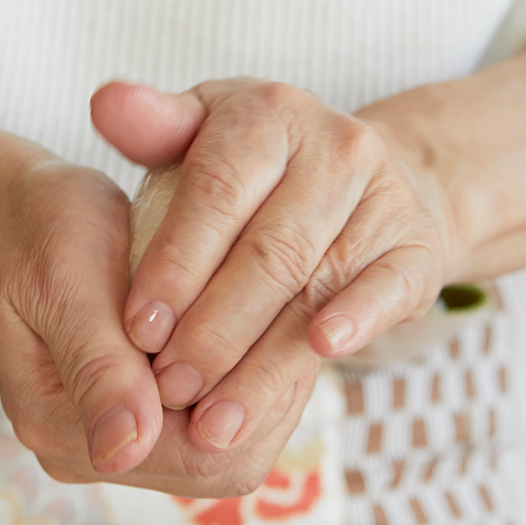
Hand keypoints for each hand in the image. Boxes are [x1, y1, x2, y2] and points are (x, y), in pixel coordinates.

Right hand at [0, 151, 310, 494]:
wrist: (18, 215)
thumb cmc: (40, 231)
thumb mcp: (66, 283)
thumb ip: (96, 368)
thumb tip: (123, 452)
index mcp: (59, 428)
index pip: (196, 457)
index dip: (251, 400)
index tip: (275, 323)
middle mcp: (91, 452)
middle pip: (221, 466)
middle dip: (265, 396)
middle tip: (286, 317)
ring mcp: (119, 440)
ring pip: (231, 448)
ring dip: (261, 386)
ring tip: (276, 317)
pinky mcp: (144, 418)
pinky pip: (217, 421)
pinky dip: (248, 376)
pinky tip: (258, 325)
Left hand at [91, 78, 452, 454]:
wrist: (366, 179)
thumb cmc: (254, 169)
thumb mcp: (201, 134)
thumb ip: (153, 127)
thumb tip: (107, 103)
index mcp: (267, 114)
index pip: (215, 193)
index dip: (175, 265)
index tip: (137, 330)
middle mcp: (335, 147)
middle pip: (267, 252)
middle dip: (212, 332)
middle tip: (168, 390)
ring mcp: (384, 197)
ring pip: (315, 287)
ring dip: (264, 362)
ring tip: (215, 421)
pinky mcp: (418, 247)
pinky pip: (388, 291)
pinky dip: (355, 324)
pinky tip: (318, 357)